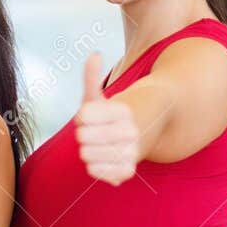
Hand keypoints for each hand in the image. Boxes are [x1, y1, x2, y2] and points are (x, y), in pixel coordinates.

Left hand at [75, 53, 139, 184]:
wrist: (144, 133)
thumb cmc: (114, 114)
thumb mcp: (101, 96)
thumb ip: (92, 77)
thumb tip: (94, 55)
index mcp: (124, 110)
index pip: (83, 116)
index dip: (83, 116)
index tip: (93, 115)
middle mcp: (131, 131)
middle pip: (82, 137)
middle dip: (84, 133)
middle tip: (96, 131)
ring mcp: (131, 153)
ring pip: (86, 155)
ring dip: (88, 150)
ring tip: (101, 144)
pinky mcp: (127, 171)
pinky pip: (96, 172)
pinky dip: (95, 166)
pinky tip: (104, 157)